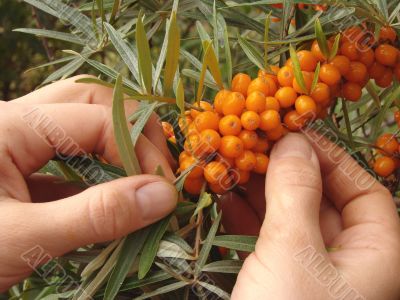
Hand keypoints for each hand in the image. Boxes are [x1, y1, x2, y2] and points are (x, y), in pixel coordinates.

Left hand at [0, 76, 176, 291]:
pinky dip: (98, 171)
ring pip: (79, 120)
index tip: (165, 190)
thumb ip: (95, 215)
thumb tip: (162, 197)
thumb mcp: (22, 237)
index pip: (98, 119)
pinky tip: (111, 196)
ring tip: (141, 171)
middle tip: (157, 167)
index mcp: (9, 124)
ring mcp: (15, 142)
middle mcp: (13, 119)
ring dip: (116, 143)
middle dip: (131, 129)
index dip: (140, 150)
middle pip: (90, 99)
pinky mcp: (19, 168)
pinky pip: (68, 155)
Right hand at [220, 133, 399, 298]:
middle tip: (255, 148)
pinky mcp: (278, 283)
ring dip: (260, 193)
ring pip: (289, 220)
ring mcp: (310, 274)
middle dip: (286, 173)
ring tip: (234, 166)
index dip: (332, 159)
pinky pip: (266, 241)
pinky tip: (225, 197)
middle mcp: (346, 263)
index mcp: (375, 257)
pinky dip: (246, 219)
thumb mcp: (294, 251)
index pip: (365, 192)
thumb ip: (296, 193)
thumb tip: (294, 142)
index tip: (295, 135)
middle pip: (322, 202)